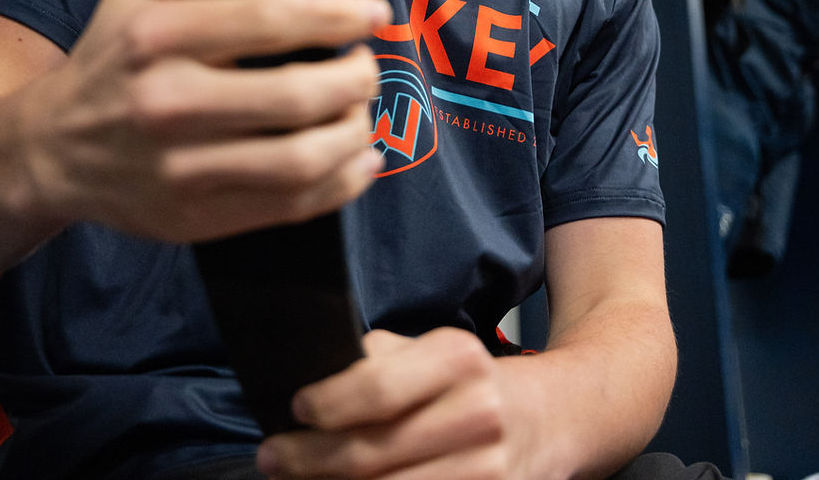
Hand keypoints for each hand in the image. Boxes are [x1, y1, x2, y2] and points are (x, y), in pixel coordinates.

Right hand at [20, 0, 390, 242]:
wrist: (47, 153)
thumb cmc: (106, 60)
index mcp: (156, 37)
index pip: (266, 19)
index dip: (334, 14)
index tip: (374, 12)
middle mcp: (166, 103)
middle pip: (292, 96)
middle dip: (353, 78)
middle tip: (368, 66)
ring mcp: (180, 169)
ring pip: (297, 160)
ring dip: (352, 133)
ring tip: (363, 110)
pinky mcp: (193, 219)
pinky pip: (286, 208)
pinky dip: (339, 186)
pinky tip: (360, 161)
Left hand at [256, 328, 517, 479]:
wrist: (546, 418)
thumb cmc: (467, 382)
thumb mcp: (432, 350)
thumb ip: (378, 358)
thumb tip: (310, 377)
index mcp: (458, 358)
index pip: (378, 388)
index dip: (328, 404)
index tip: (293, 410)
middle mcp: (477, 412)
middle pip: (374, 453)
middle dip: (309, 460)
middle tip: (272, 458)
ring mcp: (487, 471)